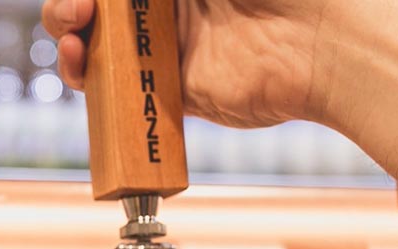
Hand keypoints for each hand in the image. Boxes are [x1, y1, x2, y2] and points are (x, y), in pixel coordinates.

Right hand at [42, 0, 332, 127]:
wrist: (328, 37)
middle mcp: (175, 3)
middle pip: (103, 4)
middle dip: (73, 0)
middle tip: (78, 2)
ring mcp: (174, 45)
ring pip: (100, 40)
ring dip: (69, 29)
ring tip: (74, 24)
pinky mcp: (177, 91)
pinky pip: (119, 88)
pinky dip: (87, 75)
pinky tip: (80, 57)